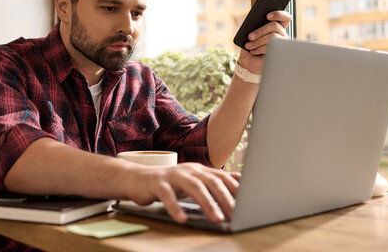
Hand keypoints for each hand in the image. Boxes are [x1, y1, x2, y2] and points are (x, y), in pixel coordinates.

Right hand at [124, 163, 239, 222]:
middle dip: (225, 199)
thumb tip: (241, 180)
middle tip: (236, 215)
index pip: (222, 178)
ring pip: (194, 187)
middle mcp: (189, 170)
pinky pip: (168, 195)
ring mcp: (173, 175)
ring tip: (217, 219)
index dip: (236, 191)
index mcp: (200, 170)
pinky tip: (182, 218)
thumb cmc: (170, 184)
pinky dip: (176, 207)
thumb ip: (214, 181)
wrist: (138, 179)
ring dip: (207, 203)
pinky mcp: (158, 183)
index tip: (249, 204)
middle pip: (211, 182)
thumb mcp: (194, 181)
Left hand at [238, 10, 291, 73]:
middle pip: (275, 25)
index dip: (278, 14)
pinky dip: (259, 48)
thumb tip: (253, 24)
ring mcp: (282, 43)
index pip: (284, 17)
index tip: (267, 16)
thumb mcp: (248, 37)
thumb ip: (252, 29)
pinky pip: (271, 46)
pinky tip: (253, 51)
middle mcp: (281, 34)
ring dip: (258, 41)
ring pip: (272, 36)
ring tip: (248, 45)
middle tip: (249, 36)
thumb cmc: (250, 48)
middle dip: (260, 31)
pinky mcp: (280, 52)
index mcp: (275, 26)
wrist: (250, 63)